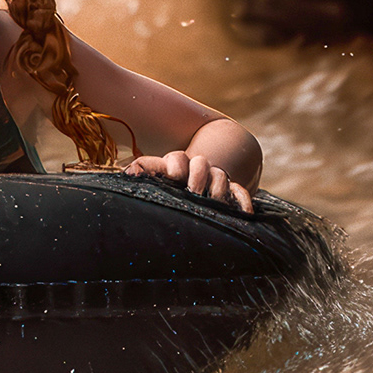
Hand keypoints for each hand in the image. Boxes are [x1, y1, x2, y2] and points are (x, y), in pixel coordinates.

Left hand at [124, 151, 253, 211]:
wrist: (194, 187)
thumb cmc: (166, 188)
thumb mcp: (154, 181)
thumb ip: (142, 173)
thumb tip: (128, 173)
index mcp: (176, 165)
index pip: (177, 158)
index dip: (176, 166)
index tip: (174, 176)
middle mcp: (197, 169)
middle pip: (201, 163)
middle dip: (198, 177)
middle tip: (193, 193)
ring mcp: (215, 179)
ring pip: (220, 176)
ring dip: (217, 190)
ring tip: (213, 204)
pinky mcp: (231, 192)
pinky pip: (240, 193)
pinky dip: (243, 202)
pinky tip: (244, 214)